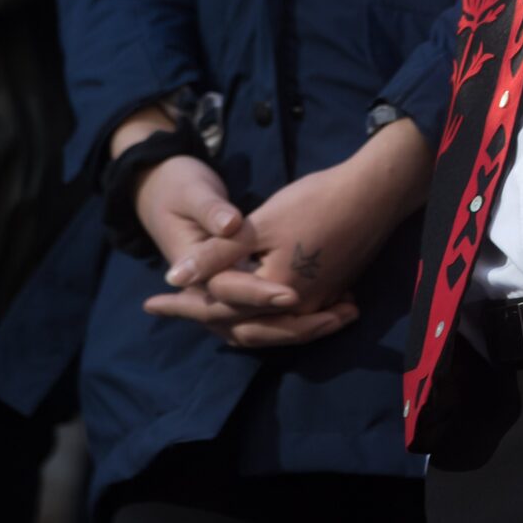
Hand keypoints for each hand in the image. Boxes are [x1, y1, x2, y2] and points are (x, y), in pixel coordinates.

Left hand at [140, 120, 428, 349]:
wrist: (373, 194)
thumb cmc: (314, 203)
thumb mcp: (259, 224)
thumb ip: (216, 255)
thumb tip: (173, 277)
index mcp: (272, 296)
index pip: (214, 311)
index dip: (180, 307)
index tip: (149, 304)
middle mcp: (294, 310)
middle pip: (238, 327)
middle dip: (202, 319)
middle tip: (169, 308)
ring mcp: (315, 306)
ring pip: (264, 328)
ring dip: (232, 321)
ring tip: (203, 313)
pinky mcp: (328, 296)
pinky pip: (286, 320)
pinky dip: (261, 316)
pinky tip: (249, 305)